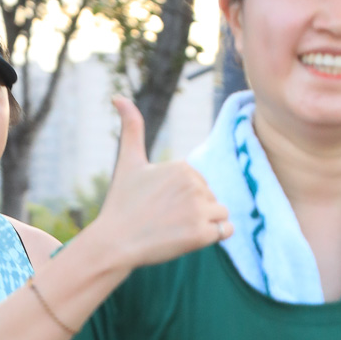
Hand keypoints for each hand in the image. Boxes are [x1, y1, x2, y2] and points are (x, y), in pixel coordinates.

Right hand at [91, 97, 232, 271]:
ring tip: (176, 229)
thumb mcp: (127, 162)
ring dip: (204, 223)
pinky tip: (189, 237)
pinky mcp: (202, 234)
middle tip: (163, 219)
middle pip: (211, 197)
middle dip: (193, 210)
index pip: (199, 182)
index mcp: (182, 167)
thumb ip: (131, 128)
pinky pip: (226, 231)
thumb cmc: (121, 204)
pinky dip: (213, 236)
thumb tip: (118, 96)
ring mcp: (199, 209)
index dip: (181, 196)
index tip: (158, 205)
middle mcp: (194, 184)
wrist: (113, 243)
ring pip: (220, 212)